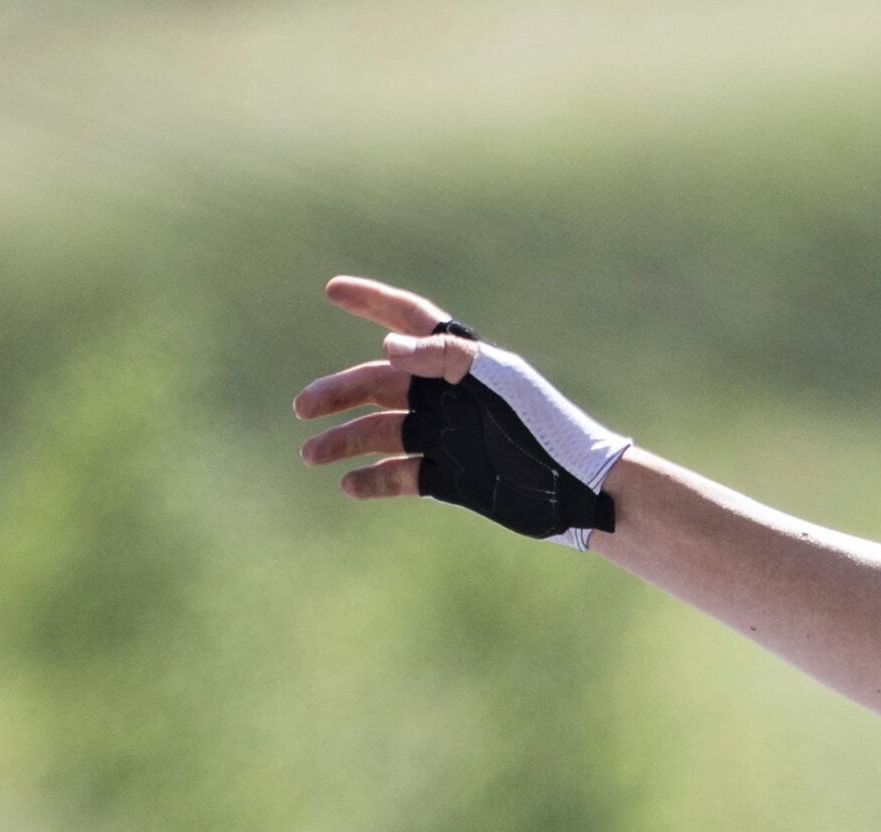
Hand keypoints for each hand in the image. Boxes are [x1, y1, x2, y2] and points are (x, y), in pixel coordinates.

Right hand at [294, 276, 626, 537]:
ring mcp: (448, 437)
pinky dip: (375, 480)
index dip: (372, 301)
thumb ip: (444, 359)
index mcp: (462, 363)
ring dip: (345, 441)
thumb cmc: (545, 429)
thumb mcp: (500, 384)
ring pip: (381, 432)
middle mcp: (449, 396)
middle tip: (301, 408)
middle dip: (338, 392)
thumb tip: (386, 348)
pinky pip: (401, 475)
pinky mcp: (452, 478)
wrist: (578, 493)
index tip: (331, 290)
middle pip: (378, 384)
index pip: (409, 320)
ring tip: (311, 455)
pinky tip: (349, 486)